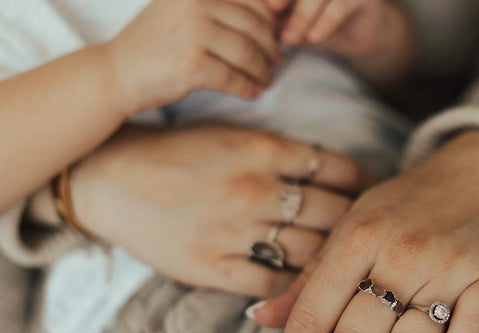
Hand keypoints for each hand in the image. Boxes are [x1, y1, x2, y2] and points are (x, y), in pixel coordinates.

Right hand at [71, 125, 374, 295]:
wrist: (109, 177)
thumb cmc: (176, 153)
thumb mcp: (233, 137)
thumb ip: (282, 155)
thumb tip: (334, 176)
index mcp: (263, 150)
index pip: (336, 168)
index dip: (364, 184)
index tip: (374, 195)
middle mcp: (255, 189)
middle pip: (333, 213)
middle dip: (358, 226)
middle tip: (373, 238)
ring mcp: (234, 231)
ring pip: (309, 252)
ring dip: (333, 261)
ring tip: (350, 268)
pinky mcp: (212, 266)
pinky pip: (272, 284)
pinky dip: (294, 288)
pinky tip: (307, 289)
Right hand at [105, 0, 283, 114]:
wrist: (116, 73)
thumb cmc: (155, 44)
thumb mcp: (182, 10)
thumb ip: (217, 8)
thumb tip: (271, 18)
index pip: (253, 1)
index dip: (271, 22)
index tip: (277, 37)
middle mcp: (195, 4)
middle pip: (254, 27)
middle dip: (271, 48)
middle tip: (277, 61)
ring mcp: (194, 34)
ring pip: (248, 54)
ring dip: (263, 70)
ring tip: (268, 79)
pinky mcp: (193, 65)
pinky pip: (235, 78)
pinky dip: (248, 88)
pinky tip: (253, 92)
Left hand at [266, 0, 387, 55]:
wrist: (357, 35)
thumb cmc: (316, 21)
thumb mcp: (289, 18)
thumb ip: (274, 13)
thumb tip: (251, 17)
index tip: (264, 4)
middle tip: (272, 10)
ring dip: (303, 14)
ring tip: (290, 39)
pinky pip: (342, 5)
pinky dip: (327, 20)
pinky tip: (315, 38)